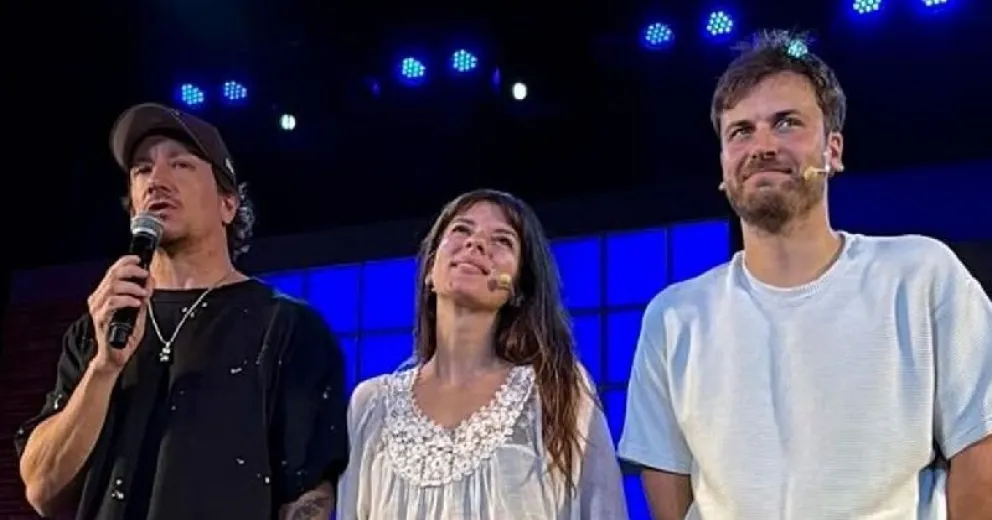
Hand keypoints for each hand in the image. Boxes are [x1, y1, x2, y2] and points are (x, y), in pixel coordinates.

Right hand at [86, 255, 154, 372]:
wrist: (115, 356)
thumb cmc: (124, 335)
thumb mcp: (138, 312)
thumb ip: (143, 296)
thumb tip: (150, 281)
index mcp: (105, 294)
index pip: (113, 271)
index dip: (126, 261)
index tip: (140, 259)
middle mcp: (98, 299)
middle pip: (112, 275)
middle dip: (132, 271)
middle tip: (145, 275)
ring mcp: (98, 309)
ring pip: (112, 286)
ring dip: (132, 286)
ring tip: (143, 293)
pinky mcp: (101, 319)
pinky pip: (113, 303)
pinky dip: (127, 300)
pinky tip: (136, 303)